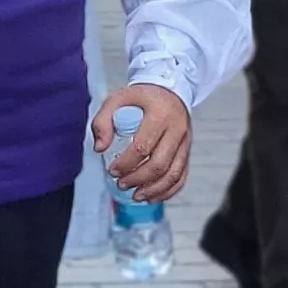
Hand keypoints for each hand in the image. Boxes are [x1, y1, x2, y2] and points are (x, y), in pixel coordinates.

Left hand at [90, 83, 192, 202]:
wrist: (170, 91)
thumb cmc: (142, 97)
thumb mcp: (117, 99)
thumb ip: (103, 120)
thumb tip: (100, 148)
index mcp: (160, 114)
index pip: (143, 146)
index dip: (126, 163)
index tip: (112, 170)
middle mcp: (177, 129)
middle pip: (159, 164)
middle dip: (138, 179)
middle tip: (121, 184)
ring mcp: (185, 142)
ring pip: (173, 174)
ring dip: (153, 189)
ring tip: (135, 195)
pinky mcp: (187, 151)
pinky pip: (181, 176)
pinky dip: (168, 191)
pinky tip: (153, 197)